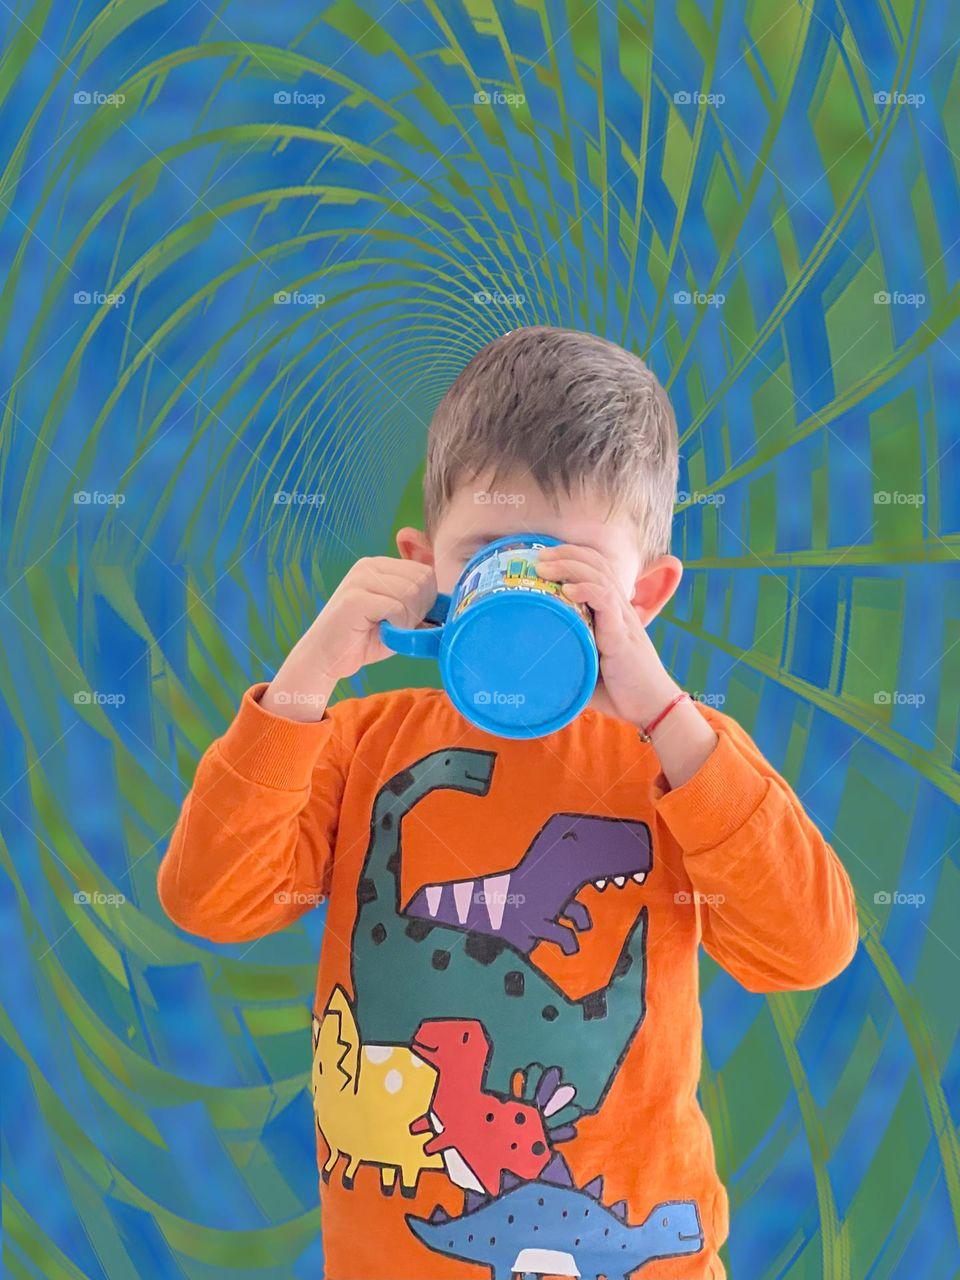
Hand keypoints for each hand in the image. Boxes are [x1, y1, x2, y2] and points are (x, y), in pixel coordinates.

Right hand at [308, 556, 438, 680]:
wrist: (325, 658)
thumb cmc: (363, 639)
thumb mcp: (399, 617)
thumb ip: (419, 603)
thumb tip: (451, 603)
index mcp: (381, 565)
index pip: (425, 572)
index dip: (427, 601)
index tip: (409, 619)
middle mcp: (370, 565)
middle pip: (422, 580)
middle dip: (419, 610)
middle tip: (397, 626)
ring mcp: (360, 579)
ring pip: (411, 592)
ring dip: (407, 620)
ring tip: (387, 629)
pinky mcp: (354, 597)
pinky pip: (396, 607)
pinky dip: (397, 625)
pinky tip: (380, 631)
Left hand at [534, 543, 678, 724]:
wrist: (653, 708)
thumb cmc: (620, 690)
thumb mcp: (587, 668)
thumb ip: (568, 659)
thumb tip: (534, 669)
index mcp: (612, 612)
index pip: (596, 568)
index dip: (572, 556)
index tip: (543, 557)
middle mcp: (619, 609)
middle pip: (596, 564)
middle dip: (566, 554)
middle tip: (538, 555)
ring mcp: (622, 620)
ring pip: (599, 577)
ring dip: (570, 566)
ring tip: (544, 566)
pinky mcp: (622, 635)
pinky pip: (607, 602)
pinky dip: (587, 590)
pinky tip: (568, 590)